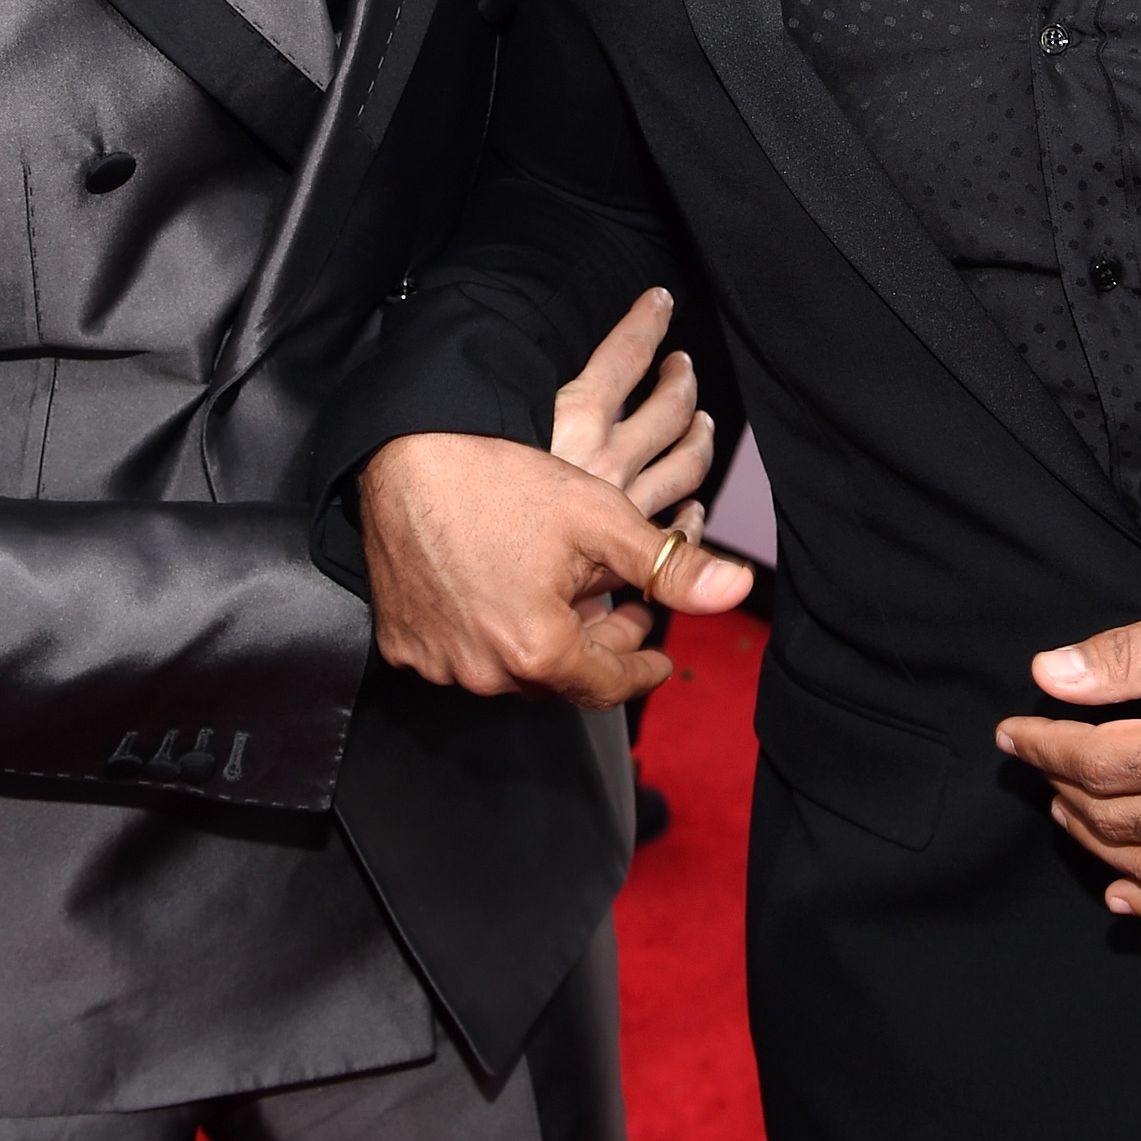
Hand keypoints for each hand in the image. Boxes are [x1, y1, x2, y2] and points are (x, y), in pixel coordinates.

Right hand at [360, 323, 750, 710]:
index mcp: (540, 650)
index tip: (660, 658)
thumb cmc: (503, 479)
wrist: (402, 453)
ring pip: (510, 668)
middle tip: (622, 614)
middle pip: (559, 679)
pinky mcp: (402, 644)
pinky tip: (501, 592)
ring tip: (565, 601)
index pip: (607, 686)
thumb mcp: (599, 518)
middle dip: (597, 650)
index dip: (641, 669)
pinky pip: (458, 653)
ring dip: (543, 642)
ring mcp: (438, 663)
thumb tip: (738, 589)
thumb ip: (669, 566)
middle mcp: (485, 672)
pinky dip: (488, 633)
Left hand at [996, 576, 1140, 922]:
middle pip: (1124, 822)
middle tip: (1037, 764)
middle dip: (1064, 794)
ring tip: (1066, 814)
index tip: (1014, 731)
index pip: (1103, 764)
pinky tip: (1127, 895)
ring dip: (1102, 849)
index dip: (1046, 748)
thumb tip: (1051, 675)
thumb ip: (1131, 655)